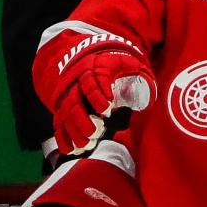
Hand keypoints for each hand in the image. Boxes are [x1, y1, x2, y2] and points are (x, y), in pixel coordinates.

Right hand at [49, 34, 155, 154]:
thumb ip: (138, 76)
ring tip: (85, 144)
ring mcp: (68, 93)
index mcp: (93, 67)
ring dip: (73, 131)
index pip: (90, 81)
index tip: (107, 108)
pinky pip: (58, 122)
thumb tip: (147, 99)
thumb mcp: (129, 64)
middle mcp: (76, 80)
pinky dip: (62, 136)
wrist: (97, 58)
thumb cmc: (118, 65)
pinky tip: (69, 149)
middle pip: (74, 100)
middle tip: (95, 132)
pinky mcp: (63, 106)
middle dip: (82, 119)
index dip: (96, 95)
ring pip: (65, 113)